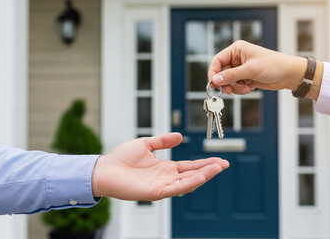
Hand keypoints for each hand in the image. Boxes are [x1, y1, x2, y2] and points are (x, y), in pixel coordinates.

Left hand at [91, 133, 228, 200]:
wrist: (104, 168)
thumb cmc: (121, 158)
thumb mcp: (146, 144)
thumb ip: (163, 141)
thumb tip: (179, 136)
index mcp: (165, 168)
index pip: (190, 166)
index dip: (205, 163)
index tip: (219, 160)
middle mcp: (167, 178)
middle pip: (193, 174)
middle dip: (210, 170)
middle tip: (225, 164)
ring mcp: (163, 186)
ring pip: (189, 182)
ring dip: (204, 176)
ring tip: (218, 168)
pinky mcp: (156, 192)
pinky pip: (177, 188)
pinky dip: (191, 182)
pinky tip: (202, 176)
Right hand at [208, 40, 321, 99]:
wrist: (289, 74)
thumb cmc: (274, 65)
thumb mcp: (250, 70)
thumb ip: (231, 75)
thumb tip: (215, 80)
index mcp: (237, 50)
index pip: (217, 60)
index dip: (213, 73)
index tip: (214, 84)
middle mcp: (237, 58)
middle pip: (221, 73)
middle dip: (226, 83)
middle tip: (230, 91)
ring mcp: (241, 68)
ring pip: (228, 81)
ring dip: (235, 87)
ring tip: (246, 88)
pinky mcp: (246, 77)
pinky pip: (236, 85)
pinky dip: (241, 89)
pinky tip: (251, 87)